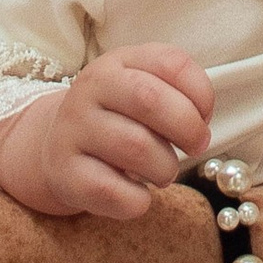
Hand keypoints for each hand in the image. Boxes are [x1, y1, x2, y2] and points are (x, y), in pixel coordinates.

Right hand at [0, 45, 212, 219]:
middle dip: (188, 129)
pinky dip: (139, 199)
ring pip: (137, 147)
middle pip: (149, 99)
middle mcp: (90, 88)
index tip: (204, 116)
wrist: (58, 148)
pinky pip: (115, 192)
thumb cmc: (119, 120)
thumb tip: (199, 129)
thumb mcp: (143, 91)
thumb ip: (178, 96)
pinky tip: (137, 194)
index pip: (170, 63)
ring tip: (163, 172)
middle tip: (196, 146)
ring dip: (166, 168)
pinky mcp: (65, 173)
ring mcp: (73, 129)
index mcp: (117, 62)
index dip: (201, 93)